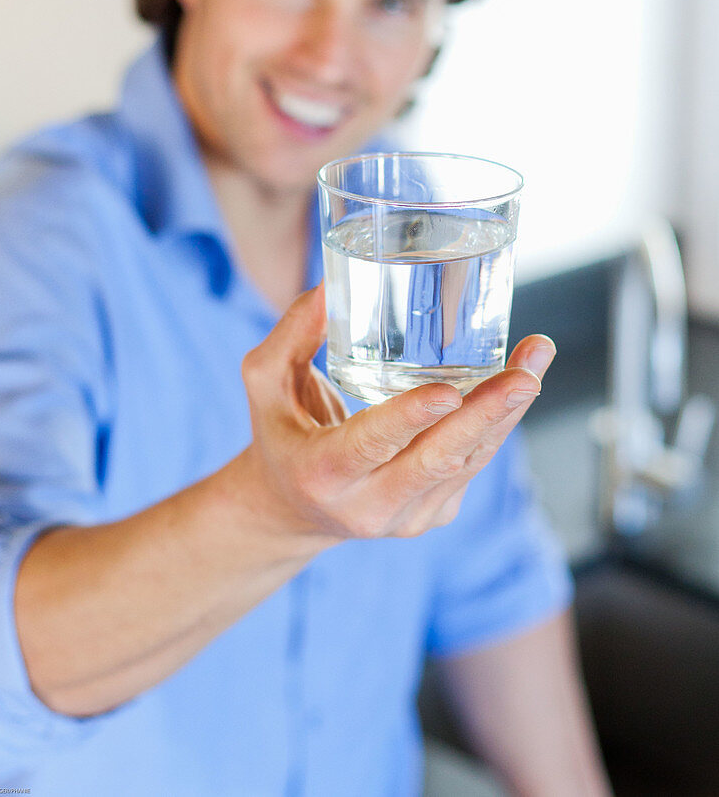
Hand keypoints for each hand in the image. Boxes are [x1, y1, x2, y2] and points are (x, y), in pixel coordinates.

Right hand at [240, 283, 554, 543]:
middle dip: (486, 415)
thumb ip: (292, 333)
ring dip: (507, 412)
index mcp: (322, 473)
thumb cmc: (280, 431)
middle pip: (437, 460)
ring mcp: (407, 517)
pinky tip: (520, 383)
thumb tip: (330, 285)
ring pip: (467, 462)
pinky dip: (498, 424)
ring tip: (536, 359)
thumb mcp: (265, 382)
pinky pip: (473, 466)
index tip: (450, 392)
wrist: (292, 510)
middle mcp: (368, 505)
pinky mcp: (434, 514)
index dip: (410, 418)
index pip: (370, 444)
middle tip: (525, 374)